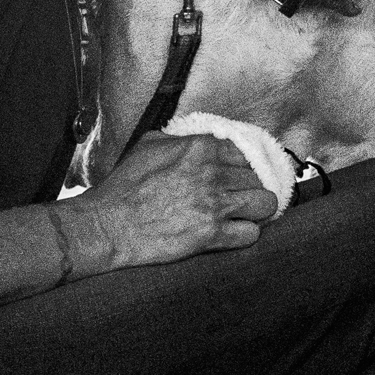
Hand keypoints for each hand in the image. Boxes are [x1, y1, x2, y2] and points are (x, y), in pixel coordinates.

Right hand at [62, 134, 277, 271]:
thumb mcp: (148, 146)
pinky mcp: (211, 235)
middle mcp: (212, 174)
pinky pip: (251, 233)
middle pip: (258, 178)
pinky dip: (246, 234)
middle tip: (240, 197)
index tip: (240, 176)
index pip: (245, 152)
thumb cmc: (124, 187)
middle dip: (251, 188)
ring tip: (245, 214)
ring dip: (257, 210)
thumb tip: (195, 140)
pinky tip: (234, 233)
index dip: (243, 166)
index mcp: (201, 148)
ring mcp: (214, 205)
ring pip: (265, 203)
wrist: (108, 225)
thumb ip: (179, 139)